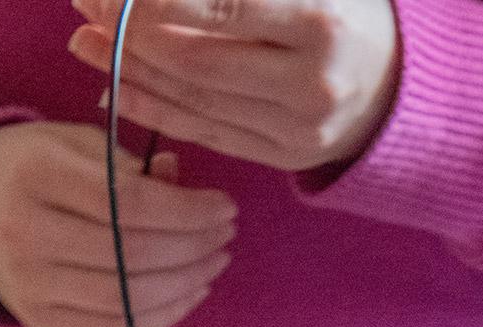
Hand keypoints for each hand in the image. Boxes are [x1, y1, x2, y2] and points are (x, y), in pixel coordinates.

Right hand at [0, 123, 234, 326]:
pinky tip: (190, 292)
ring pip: (130, 298)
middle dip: (195, 249)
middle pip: (135, 255)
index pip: (131, 204)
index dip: (189, 212)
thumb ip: (130, 164)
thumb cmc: (30, 166)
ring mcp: (32, 284)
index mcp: (36, 174)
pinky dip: (163, 314)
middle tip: (226, 238)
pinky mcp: (41, 320)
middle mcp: (28, 233)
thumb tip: (187, 187)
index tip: (225, 207)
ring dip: (187, 285)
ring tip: (213, 263)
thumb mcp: (74, 143)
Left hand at [68, 0, 402, 173]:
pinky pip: (208, 132)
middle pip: (197, 58)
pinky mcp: (288, 156)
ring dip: (130, 69)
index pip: (216, 6)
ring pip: (196, 99)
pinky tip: (113, 86)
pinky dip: (155, 110)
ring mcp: (301, 128)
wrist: (401, 78)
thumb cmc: (341, 7)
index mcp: (319, 20)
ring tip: (83, 40)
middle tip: (81, 3)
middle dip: (128, 30)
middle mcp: (313, 82)